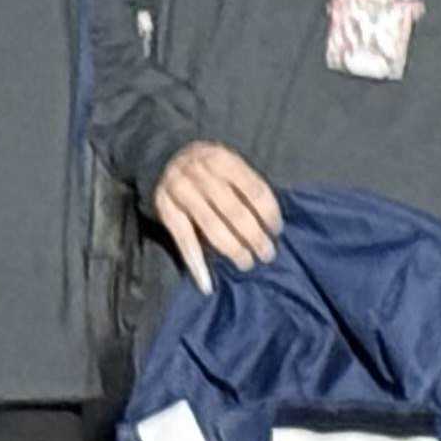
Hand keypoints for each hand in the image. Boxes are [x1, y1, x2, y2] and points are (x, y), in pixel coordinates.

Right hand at [149, 141, 282, 293]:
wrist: (164, 156)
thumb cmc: (208, 166)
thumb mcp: (229, 163)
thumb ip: (246, 185)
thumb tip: (271, 222)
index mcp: (223, 160)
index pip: (254, 189)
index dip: (269, 213)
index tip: (277, 230)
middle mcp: (200, 174)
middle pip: (235, 211)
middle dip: (255, 237)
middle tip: (268, 254)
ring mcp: (181, 192)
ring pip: (211, 227)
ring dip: (233, 250)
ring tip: (247, 263)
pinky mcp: (165, 210)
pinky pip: (183, 240)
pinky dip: (196, 264)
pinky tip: (206, 284)